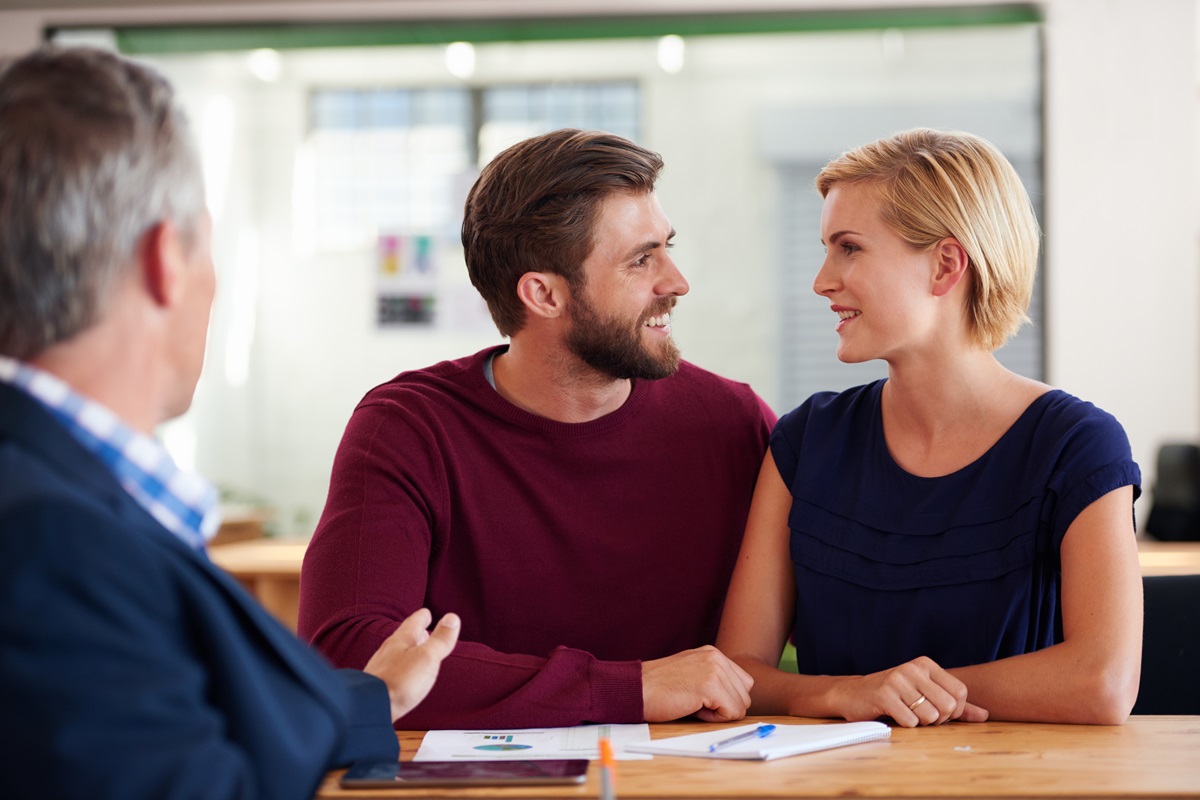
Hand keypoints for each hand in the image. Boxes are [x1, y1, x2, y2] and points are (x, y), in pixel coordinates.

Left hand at [363, 608, 460, 721]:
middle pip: (404, 638)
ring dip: (408, 650)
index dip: (422, 617)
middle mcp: (389, 651)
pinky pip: (392, 669)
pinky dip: (401, 666)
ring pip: (397, 653)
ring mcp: (381, 668)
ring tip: (415, 651)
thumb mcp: (427, 657)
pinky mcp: (378, 685)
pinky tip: (402, 675)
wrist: (371, 706)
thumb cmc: (399, 681)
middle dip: (415, 633)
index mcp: (401, 641)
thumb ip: (440, 640)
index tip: (426, 612)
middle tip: (423, 629)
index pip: (414, 623)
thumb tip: (452, 618)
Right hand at [642, 646, 753, 721]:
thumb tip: (737, 700)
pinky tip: (692, 707)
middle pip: (745, 695)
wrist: (635, 689)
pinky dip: (714, 718)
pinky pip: (732, 713)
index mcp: (713, 653)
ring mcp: (714, 670)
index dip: (725, 698)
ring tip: (692, 703)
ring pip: (740, 706)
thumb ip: (714, 678)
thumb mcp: (691, 672)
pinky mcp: (711, 686)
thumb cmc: (657, 688)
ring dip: (718, 712)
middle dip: (724, 706)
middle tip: (695, 701)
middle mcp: (716, 657)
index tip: (701, 696)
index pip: (743, 682)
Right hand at [831, 656, 987, 726]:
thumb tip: (985, 715)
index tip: (939, 712)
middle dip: (938, 719)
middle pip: (949, 706)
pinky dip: (905, 725)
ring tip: (906, 714)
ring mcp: (897, 680)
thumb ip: (956, 705)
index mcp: (925, 664)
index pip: (960, 692)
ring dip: (921, 723)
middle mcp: (913, 668)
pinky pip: (911, 722)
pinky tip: (893, 715)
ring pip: (931, 716)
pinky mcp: (884, 695)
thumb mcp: (925, 694)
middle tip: (921, 715)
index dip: (955, 710)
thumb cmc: (893, 696)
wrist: (853, 694)